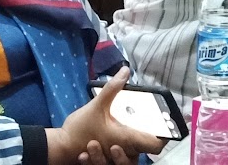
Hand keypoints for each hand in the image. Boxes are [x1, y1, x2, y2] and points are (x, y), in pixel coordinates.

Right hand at [47, 70, 165, 162]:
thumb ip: (113, 88)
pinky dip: (127, 144)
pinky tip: (122, 130)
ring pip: (137, 150)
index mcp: (127, 139)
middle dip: (149, 132)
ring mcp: (117, 157)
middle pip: (147, 146)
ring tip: (133, 122)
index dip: (164, 135)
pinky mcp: (109, 157)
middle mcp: (126, 151)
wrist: (61, 147)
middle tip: (149, 116)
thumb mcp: (97, 105)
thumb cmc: (80, 129)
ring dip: (137, 137)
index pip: (155, 144)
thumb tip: (125, 71)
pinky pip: (125, 153)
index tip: (166, 123)